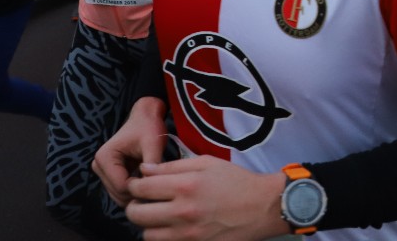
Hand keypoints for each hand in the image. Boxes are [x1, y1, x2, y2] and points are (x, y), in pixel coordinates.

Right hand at [93, 97, 167, 206]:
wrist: (145, 118)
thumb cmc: (149, 128)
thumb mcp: (153, 144)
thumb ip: (152, 165)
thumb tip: (151, 186)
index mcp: (104, 157)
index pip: (121, 187)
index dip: (140, 189)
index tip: (158, 184)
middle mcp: (98, 165)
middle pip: (118, 194)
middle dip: (138, 193)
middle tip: (158, 186)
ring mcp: (102, 171)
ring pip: (120, 196)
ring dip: (136, 193)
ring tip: (153, 182)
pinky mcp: (108, 175)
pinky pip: (122, 192)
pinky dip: (134, 190)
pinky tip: (147, 181)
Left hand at [125, 157, 288, 239]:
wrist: (263, 207)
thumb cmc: (236, 181)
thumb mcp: (206, 163)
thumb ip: (172, 166)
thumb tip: (145, 169)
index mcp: (185, 186)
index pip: (141, 188)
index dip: (133, 184)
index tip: (138, 183)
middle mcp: (183, 212)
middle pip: (137, 214)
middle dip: (134, 205)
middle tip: (140, 200)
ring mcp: (188, 234)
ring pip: (147, 235)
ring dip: (146, 224)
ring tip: (156, 214)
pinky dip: (162, 236)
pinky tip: (170, 225)